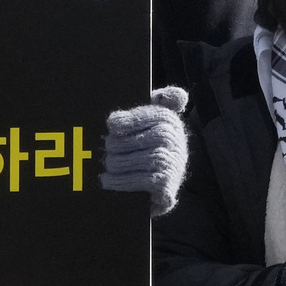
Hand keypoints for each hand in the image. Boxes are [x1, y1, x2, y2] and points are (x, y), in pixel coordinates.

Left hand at [103, 87, 190, 216]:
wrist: (152, 190)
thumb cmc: (143, 150)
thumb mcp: (147, 125)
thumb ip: (156, 103)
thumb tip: (168, 95)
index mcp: (172, 124)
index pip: (159, 116)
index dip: (135, 119)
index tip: (112, 124)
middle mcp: (179, 144)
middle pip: (155, 138)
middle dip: (124, 142)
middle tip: (106, 147)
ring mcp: (176, 166)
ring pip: (150, 159)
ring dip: (122, 162)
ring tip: (106, 164)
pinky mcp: (169, 188)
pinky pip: (147, 181)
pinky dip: (124, 181)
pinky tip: (107, 180)